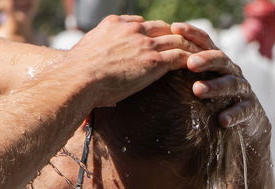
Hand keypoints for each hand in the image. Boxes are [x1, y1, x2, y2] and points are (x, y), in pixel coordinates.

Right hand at [66, 16, 201, 107]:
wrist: (78, 79)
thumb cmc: (75, 76)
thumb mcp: (82, 56)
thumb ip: (94, 58)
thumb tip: (92, 71)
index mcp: (113, 24)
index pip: (139, 23)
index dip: (151, 31)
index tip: (157, 39)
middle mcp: (131, 29)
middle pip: (161, 27)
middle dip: (174, 36)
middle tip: (184, 45)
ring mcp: (144, 43)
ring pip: (176, 40)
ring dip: (189, 47)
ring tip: (199, 55)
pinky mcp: (154, 60)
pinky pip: (180, 56)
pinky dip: (192, 59)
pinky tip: (199, 67)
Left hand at [171, 22, 270, 142]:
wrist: (245, 119)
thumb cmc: (212, 97)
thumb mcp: (198, 79)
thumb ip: (181, 69)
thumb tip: (151, 62)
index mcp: (216, 61)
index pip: (205, 42)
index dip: (191, 33)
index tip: (174, 28)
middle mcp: (231, 70)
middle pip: (220, 59)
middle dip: (206, 59)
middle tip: (190, 63)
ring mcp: (242, 89)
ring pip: (231, 83)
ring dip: (215, 86)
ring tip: (197, 90)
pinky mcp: (250, 108)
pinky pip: (243, 110)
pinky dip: (233, 114)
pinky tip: (222, 120)